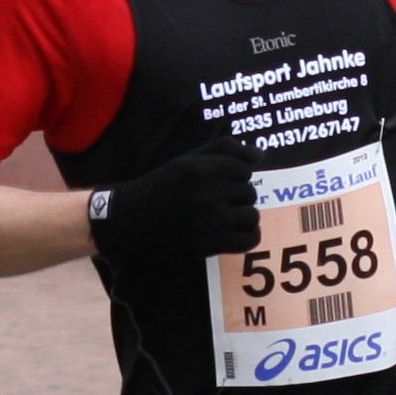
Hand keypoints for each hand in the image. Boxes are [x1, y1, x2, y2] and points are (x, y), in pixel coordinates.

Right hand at [88, 139, 259, 264]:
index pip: (243, 168)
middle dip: (238, 194)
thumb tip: (260, 155)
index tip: (223, 180)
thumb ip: (225, 150)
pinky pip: (249, 239)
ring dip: (243, 214)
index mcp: (199, 170)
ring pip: (252, 215)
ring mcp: (210, 222)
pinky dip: (248, 235)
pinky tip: (235, 230)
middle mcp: (205, 195)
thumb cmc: (166, 184)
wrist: (135, 218)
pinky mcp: (211, 244)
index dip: (237, 174)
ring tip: (227, 214)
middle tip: (220, 199)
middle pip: (249, 192)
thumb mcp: (190, 159)